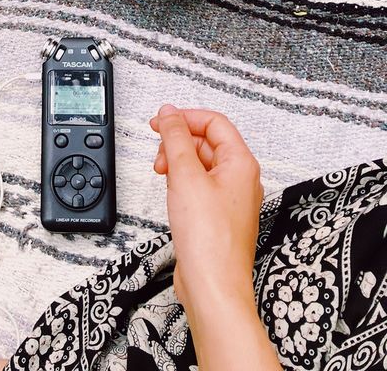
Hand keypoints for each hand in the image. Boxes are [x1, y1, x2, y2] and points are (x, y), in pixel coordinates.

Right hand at [150, 105, 263, 318]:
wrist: (213, 286)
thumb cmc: (208, 239)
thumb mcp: (185, 175)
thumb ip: (175, 138)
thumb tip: (169, 113)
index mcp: (241, 163)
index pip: (214, 122)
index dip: (185, 117)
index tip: (160, 122)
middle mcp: (241, 179)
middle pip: (207, 142)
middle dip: (178, 142)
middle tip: (158, 152)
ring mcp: (231, 199)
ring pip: (201, 164)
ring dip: (178, 162)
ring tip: (162, 175)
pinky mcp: (218, 216)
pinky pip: (199, 185)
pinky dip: (182, 182)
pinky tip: (171, 193)